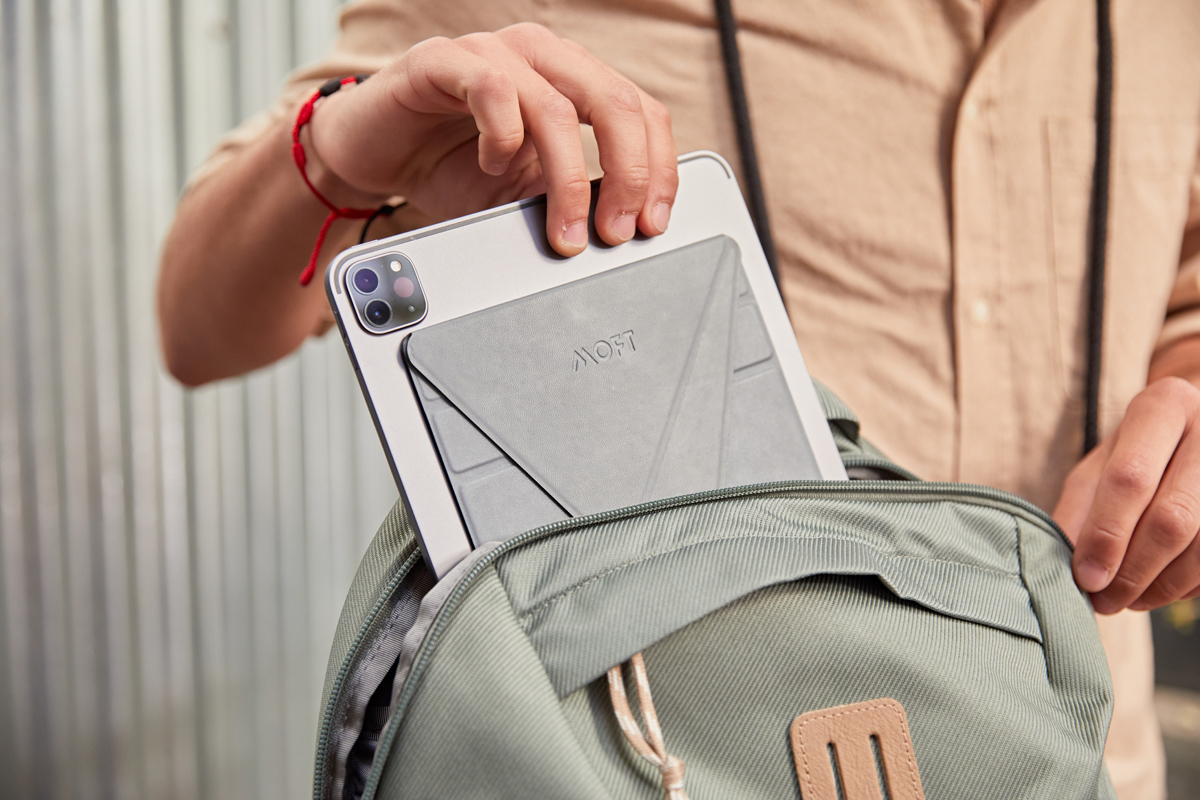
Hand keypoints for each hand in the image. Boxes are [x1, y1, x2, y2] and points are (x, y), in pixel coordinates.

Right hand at [306, 23, 676, 255]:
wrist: (372, 153)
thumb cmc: (451, 167)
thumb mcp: (524, 194)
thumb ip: (570, 199)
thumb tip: (619, 233)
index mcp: (572, 81)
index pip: (641, 112)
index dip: (658, 169)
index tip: (653, 224)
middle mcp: (541, 58)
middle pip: (616, 104)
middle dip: (629, 176)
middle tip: (616, 232)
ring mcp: (494, 53)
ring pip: (559, 107)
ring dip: (569, 179)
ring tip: (563, 229)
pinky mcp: (443, 61)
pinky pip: (491, 89)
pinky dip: (502, 138)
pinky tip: (492, 166)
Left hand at [1053, 377, 1199, 613]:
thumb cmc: (1139, 452)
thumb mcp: (1100, 465)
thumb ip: (1079, 508)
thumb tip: (1063, 564)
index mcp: (1164, 407)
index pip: (1130, 479)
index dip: (1106, 535)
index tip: (1086, 577)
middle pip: (1172, 518)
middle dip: (1133, 571)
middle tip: (1105, 600)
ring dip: (1162, 586)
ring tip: (1128, 600)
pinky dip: (1188, 585)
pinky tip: (1162, 588)